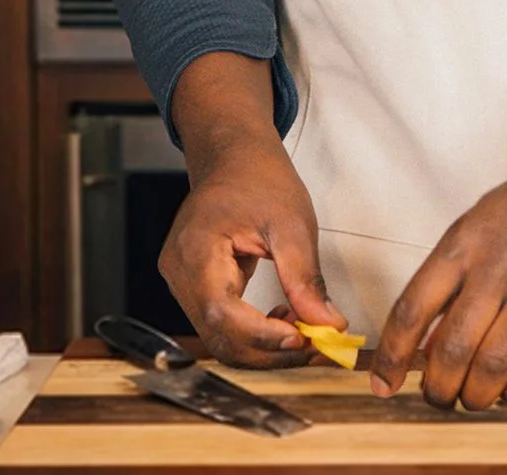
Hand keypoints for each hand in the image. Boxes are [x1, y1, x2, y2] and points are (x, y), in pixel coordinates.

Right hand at [158, 130, 346, 366]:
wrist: (232, 156)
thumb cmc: (257, 177)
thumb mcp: (292, 223)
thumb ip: (305, 278)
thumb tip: (328, 325)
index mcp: (196, 249)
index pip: (222, 312)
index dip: (262, 335)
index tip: (304, 339)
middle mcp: (179, 271)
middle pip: (219, 335)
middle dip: (270, 350)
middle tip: (317, 344)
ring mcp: (181, 281)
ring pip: (220, 337)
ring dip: (264, 345)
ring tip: (303, 327)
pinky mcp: (192, 287)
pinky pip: (219, 324)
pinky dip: (253, 333)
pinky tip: (282, 317)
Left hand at [367, 156, 506, 409]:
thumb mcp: (478, 226)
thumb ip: (451, 280)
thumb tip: (425, 346)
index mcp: (462, 245)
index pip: (411, 308)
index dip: (391, 355)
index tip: (382, 384)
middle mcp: (495, 269)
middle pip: (452, 350)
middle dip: (437, 388)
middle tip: (436, 397)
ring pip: (492, 367)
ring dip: (475, 396)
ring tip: (471, 398)